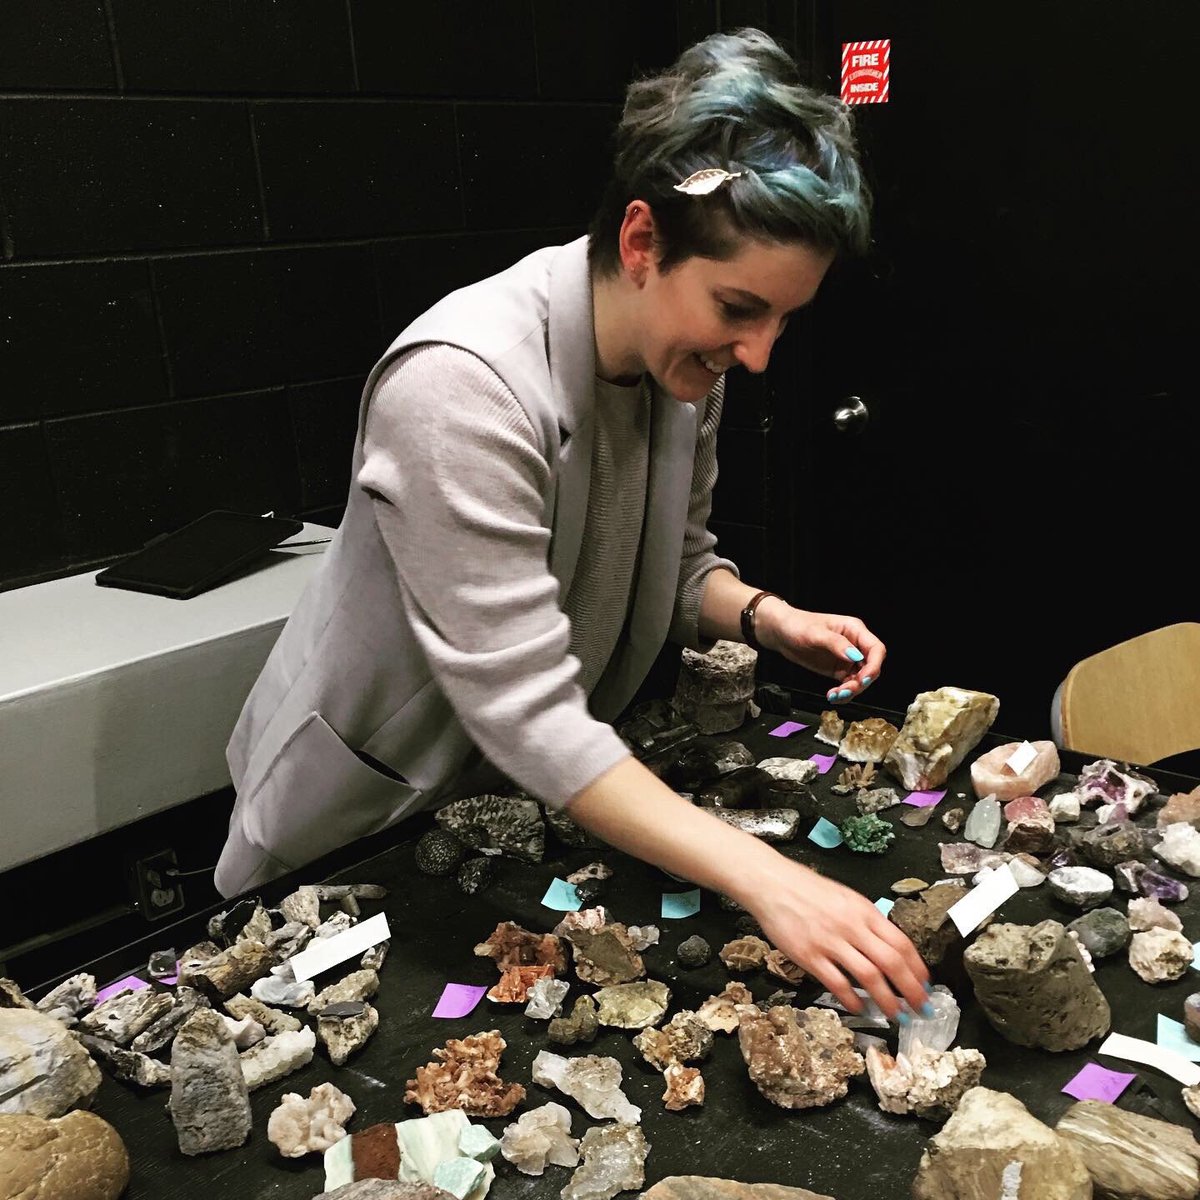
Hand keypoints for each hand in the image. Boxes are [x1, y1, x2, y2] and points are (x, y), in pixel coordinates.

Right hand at [745, 856, 929, 1019]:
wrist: (772, 883)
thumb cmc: (807, 889)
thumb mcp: (845, 897)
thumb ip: (866, 921)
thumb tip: (887, 947)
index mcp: (864, 910)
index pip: (901, 943)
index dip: (917, 968)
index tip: (926, 985)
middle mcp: (851, 926)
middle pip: (892, 963)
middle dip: (911, 990)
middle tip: (921, 1008)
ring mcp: (830, 941)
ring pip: (869, 977)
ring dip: (887, 1000)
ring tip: (896, 1015)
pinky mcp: (808, 955)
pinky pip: (837, 983)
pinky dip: (853, 1000)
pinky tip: (860, 1008)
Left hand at [755, 599, 883, 702]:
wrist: (781, 632)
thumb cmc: (798, 625)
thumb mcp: (816, 633)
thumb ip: (836, 644)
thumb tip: (855, 657)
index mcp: (855, 630)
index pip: (876, 649)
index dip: (874, 665)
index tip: (864, 679)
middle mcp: (855, 645)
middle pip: (871, 667)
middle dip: (861, 682)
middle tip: (845, 690)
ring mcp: (847, 658)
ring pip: (860, 679)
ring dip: (851, 690)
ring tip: (835, 695)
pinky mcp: (838, 669)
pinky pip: (847, 684)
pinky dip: (843, 693)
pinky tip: (832, 695)